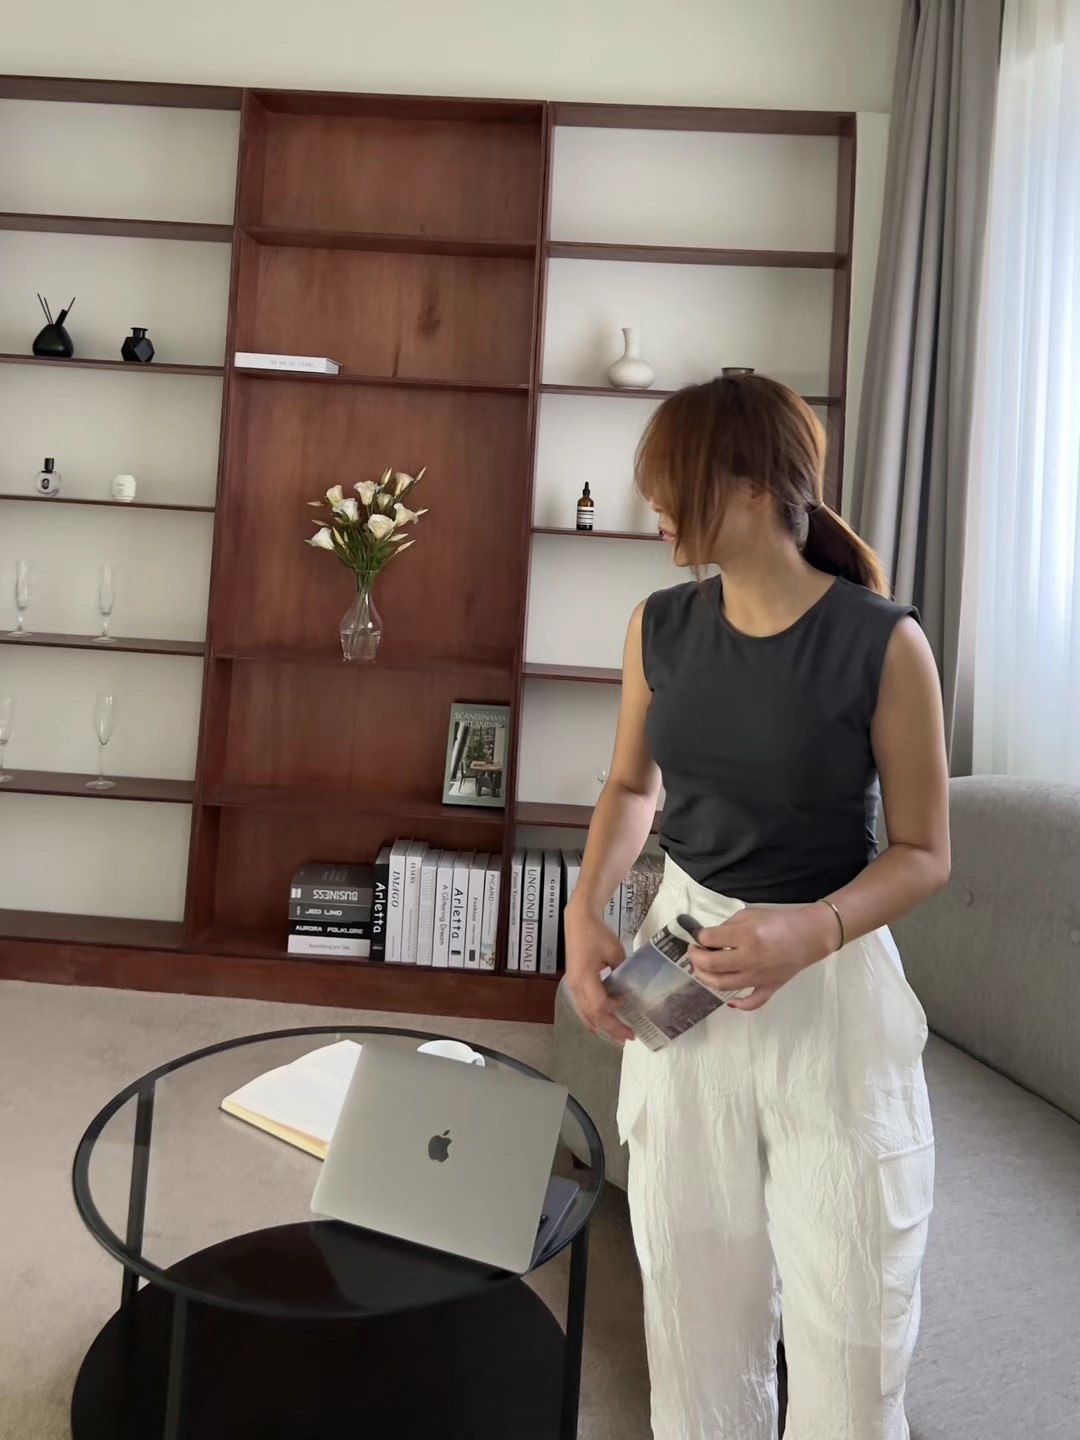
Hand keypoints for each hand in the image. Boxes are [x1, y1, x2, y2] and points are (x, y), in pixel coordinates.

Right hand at [564, 902, 635, 1043]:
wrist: (578, 920)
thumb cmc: (597, 933)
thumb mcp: (615, 951)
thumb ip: (622, 972)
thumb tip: (630, 989)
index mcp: (585, 978)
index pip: (600, 1006)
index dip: (615, 1014)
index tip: (630, 1014)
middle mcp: (575, 986)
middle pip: (592, 1015)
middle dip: (611, 1028)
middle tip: (628, 1038)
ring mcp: (572, 985)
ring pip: (585, 1014)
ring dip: (601, 1026)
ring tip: (616, 1037)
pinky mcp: (574, 983)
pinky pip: (581, 1006)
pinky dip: (591, 1018)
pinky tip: (598, 1025)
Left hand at [689, 903, 837, 1011]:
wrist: (809, 935)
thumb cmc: (778, 921)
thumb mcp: (749, 915)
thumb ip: (727, 926)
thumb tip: (708, 938)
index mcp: (746, 936)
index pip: (710, 939)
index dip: (698, 937)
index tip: (698, 936)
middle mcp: (750, 958)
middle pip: (711, 965)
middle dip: (695, 958)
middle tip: (694, 952)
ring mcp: (759, 977)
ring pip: (723, 985)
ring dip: (705, 978)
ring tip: (702, 969)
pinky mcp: (770, 988)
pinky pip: (752, 1003)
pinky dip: (739, 1005)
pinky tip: (729, 1000)